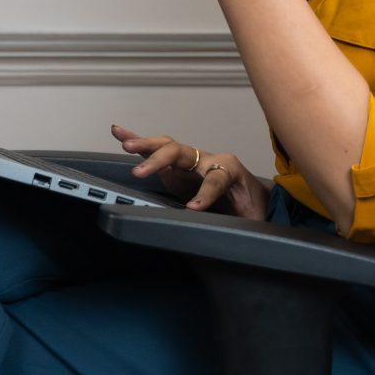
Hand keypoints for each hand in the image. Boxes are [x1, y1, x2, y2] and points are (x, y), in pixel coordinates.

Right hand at [111, 124, 268, 216]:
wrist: (254, 198)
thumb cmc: (254, 209)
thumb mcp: (256, 220)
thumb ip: (248, 227)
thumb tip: (240, 241)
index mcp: (230, 170)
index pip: (215, 179)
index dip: (205, 194)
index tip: (192, 208)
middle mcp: (208, 160)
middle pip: (182, 153)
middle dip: (160, 160)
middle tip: (141, 172)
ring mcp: (191, 160)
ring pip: (166, 147)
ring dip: (145, 145)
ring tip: (126, 146)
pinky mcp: (177, 166)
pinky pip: (155, 151)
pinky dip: (137, 140)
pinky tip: (118, 132)